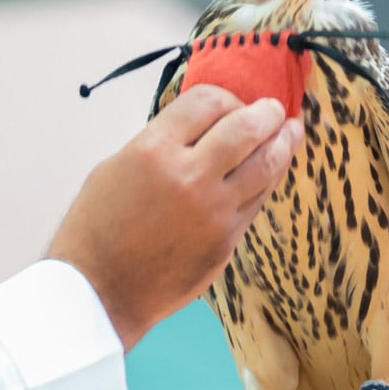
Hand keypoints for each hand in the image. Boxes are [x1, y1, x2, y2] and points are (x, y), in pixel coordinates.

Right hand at [46, 85, 303, 351]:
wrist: (99, 291)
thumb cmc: (97, 229)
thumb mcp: (116, 167)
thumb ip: (161, 143)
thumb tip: (201, 130)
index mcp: (153, 149)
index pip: (207, 102)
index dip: (226, 98)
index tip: (230, 105)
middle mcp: (189, 175)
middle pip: (246, 127)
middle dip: (267, 113)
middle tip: (275, 109)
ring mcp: (213, 210)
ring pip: (266, 164)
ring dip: (283, 142)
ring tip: (291, 131)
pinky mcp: (227, 239)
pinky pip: (258, 199)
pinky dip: (269, 179)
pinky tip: (273, 169)